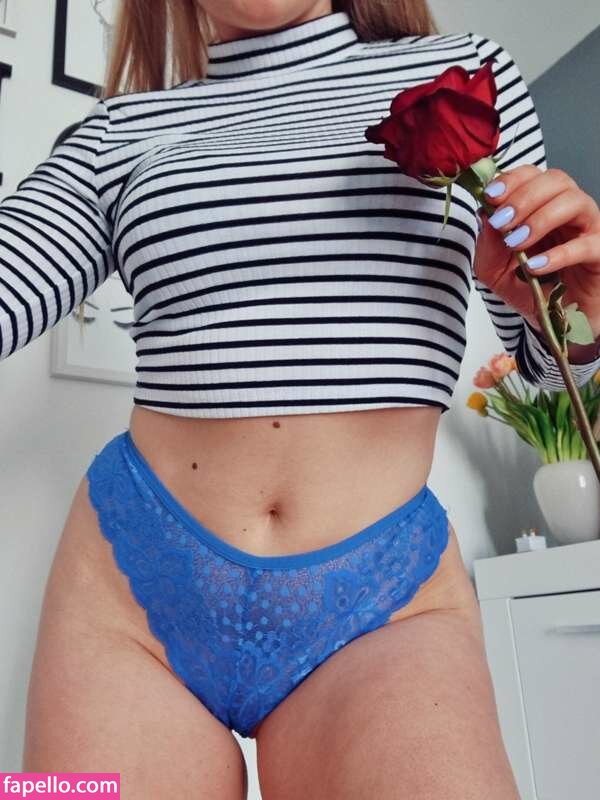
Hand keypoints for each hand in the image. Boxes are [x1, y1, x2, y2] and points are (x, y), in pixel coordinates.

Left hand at [473, 165, 599, 335]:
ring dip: (541, 219)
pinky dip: (558, 253)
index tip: (491, 197)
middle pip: (556, 180)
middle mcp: (567, 210)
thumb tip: (484, 215)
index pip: (532, 175)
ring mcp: (588, 229)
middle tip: (503, 222)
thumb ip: (488, 245)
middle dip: (524, 197)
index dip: (512, 180)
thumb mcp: (495, 270)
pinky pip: (586, 245)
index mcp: (542, 205)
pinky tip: (535, 266)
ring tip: (517, 244)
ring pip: (574, 202)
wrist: (555, 322)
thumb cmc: (530, 287)